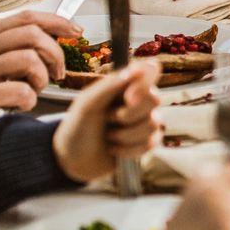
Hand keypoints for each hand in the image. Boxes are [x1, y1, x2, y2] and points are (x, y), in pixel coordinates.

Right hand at [0, 9, 81, 119]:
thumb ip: (7, 50)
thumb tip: (48, 43)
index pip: (26, 17)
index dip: (56, 22)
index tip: (74, 31)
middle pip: (33, 34)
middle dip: (56, 53)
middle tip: (57, 72)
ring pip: (30, 60)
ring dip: (41, 78)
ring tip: (33, 90)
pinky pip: (22, 91)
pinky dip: (29, 100)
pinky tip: (18, 105)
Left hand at [51, 61, 160, 183]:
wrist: (73, 160)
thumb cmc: (77, 127)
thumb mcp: (86, 104)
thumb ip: (109, 86)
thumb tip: (135, 70)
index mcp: (124, 84)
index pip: (150, 70)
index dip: (144, 83)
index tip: (128, 98)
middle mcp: (138, 100)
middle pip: (155, 99)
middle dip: (129, 115)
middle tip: (108, 120)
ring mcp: (144, 121)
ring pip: (153, 124)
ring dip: (125, 135)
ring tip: (108, 137)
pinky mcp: (147, 142)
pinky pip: (151, 143)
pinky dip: (129, 150)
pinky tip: (114, 149)